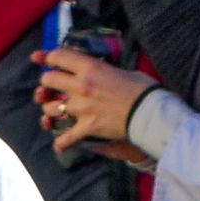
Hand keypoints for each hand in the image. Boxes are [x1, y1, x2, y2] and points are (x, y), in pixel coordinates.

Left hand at [32, 47, 153, 154]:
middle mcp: (81, 86)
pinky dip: (61, 143)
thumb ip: (104, 70)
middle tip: (53, 87)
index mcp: (91, 67)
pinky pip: (65, 138)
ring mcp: (82, 108)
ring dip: (51, 109)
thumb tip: (99, 71)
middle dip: (47, 83)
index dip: (49, 57)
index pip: (58, 56)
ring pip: (50, 108)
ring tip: (58, 111)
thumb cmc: (143, 88)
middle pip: (48, 80)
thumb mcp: (121, 70)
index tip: (47, 60)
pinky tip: (60, 144)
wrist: (152, 112)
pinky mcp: (87, 127)